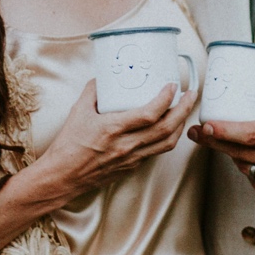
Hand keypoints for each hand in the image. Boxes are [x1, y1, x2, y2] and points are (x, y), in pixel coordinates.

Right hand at [38, 80, 197, 198]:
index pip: (149, 114)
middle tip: (191, 95)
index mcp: (114, 129)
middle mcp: (127, 145)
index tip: (172, 86)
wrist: (63, 176)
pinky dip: (167, 138)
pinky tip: (168, 128)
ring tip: (184, 111)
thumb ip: (93, 92)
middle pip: (167, 129)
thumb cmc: (68, 146)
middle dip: (184, 110)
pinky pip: (156, 151)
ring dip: (180, 125)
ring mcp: (132, 158)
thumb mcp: (78, 112)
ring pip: (167, 143)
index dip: (166, 99)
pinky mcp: (132, 167)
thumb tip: (104, 78)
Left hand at [192, 118, 254, 211]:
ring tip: (232, 145)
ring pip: (245, 167)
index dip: (224, 130)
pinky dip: (252, 171)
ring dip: (236, 156)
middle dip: (215, 142)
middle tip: (198, 134)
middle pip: (240, 151)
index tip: (206, 125)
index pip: (250, 133)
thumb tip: (250, 121)